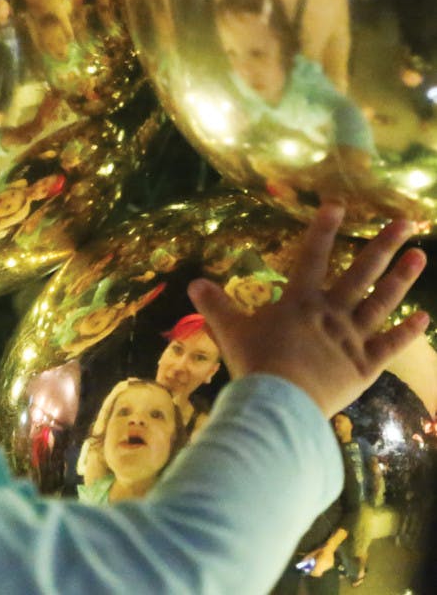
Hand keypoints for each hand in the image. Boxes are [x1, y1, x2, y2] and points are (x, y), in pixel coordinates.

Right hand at [188, 204, 428, 416]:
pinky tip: (425, 318)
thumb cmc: (255, 364)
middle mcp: (330, 311)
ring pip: (381, 302)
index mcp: (300, 300)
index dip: (324, 228)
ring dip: (402, 278)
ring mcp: (351, 338)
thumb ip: (216, 305)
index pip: (313, 255)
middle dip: (383, 245)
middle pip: (361, 272)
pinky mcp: (365, 366)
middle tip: (406, 222)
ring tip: (419, 255)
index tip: (338, 204)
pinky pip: (390, 346)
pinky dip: (408, 332)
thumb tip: (194, 283)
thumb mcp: (230, 331)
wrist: (279, 403)